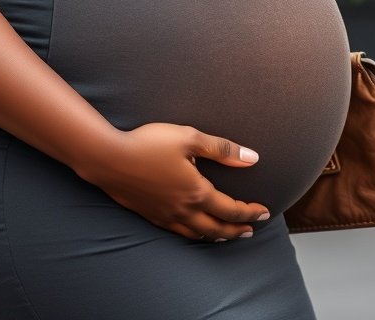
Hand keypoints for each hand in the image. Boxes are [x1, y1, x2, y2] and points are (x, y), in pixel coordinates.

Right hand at [82, 122, 268, 240]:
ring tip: (228, 234)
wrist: (109, 159)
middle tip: (252, 229)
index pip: (231, 209)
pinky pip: (179, 232)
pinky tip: (194, 230)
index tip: (265, 211)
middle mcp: (184, 210)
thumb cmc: (149, 143)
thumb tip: (252, 158)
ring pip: (199, 234)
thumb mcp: (189, 137)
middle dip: (238, 230)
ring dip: (218, 236)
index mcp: (197, 191)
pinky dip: (194, 235)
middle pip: (218, 228)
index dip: (250, 211)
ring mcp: (166, 216)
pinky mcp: (151, 216)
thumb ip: (222, 149)